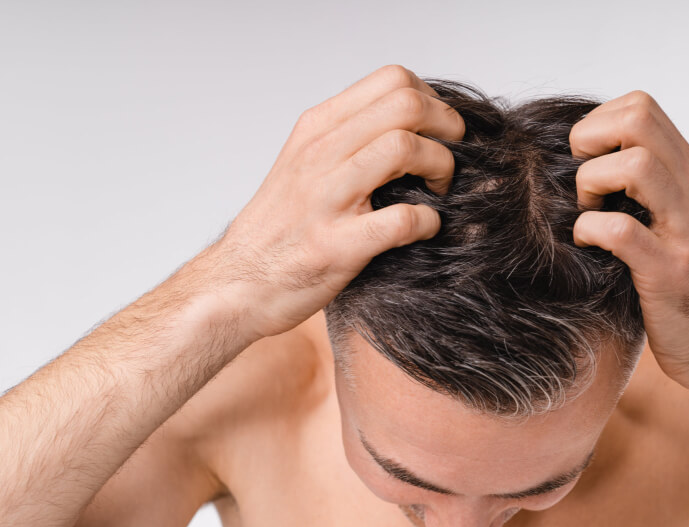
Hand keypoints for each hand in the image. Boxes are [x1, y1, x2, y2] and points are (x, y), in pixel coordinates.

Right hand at [201, 65, 464, 339]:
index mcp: (317, 129)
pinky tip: (425, 229)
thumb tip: (409, 126)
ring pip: (404, 148)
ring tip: (438, 190)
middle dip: (447, 129)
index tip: (439, 132)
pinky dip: (430, 222)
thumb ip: (348, 139)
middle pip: (405, 104)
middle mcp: (319, 154)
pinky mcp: (337, 246)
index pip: (392, 80)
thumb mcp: (303, 164)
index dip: (432, 101)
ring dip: (441, 168)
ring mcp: (326, 199)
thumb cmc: (278, 229)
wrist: (237, 285)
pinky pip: (404, 219)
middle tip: (451, 156)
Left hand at [569, 91, 688, 395]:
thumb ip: (644, 187)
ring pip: (633, 164)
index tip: (585, 163)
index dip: (597, 124)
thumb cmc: (684, 284)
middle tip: (582, 184)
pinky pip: (618, 229)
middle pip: (636, 118)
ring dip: (590, 185)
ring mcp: (685, 228)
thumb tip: (585, 162)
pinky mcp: (667, 269)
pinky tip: (588, 246)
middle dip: (589, 142)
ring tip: (587, 214)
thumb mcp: (671, 220)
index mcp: (687, 174)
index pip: (639, 106)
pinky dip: (589, 232)